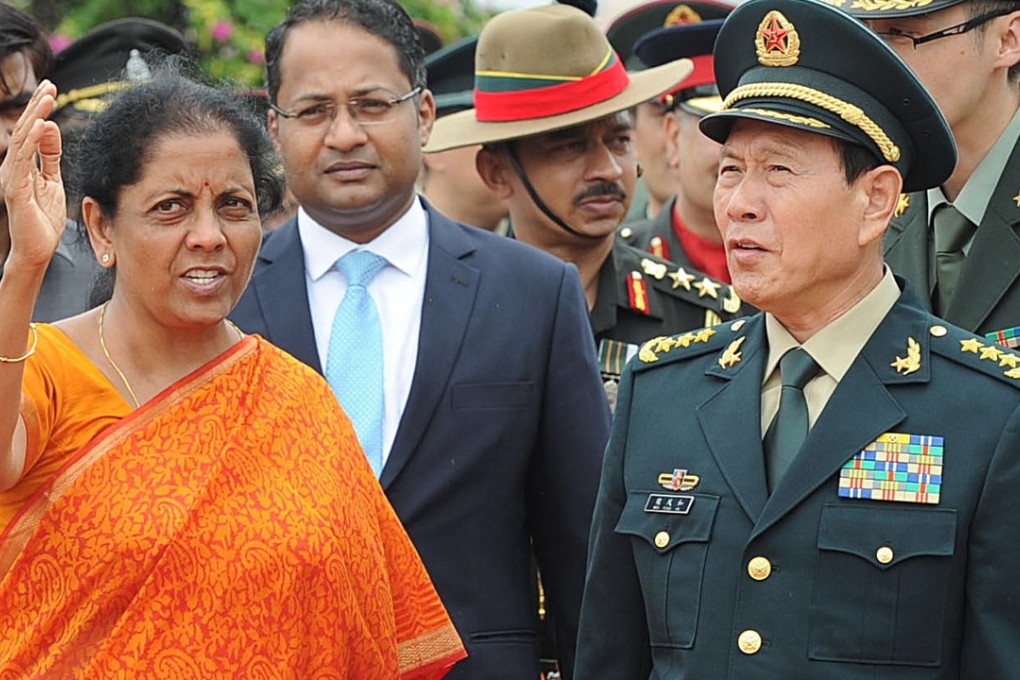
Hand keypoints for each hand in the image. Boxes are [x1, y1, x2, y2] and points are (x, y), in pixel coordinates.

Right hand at [0, 80, 65, 269]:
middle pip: (24, 131)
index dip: (39, 110)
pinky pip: (23, 161)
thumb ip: (50, 156)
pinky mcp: (15, 190)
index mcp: (21, 165)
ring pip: (22, 140)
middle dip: (37, 107)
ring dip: (35, 117)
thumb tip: (51, 127)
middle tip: (51, 85)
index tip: (52, 89)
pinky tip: (41, 125)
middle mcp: (12, 167)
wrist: (36, 250)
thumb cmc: (43, 220)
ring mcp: (12, 178)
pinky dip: (31, 141)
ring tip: (47, 98)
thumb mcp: (52, 181)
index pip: (30, 131)